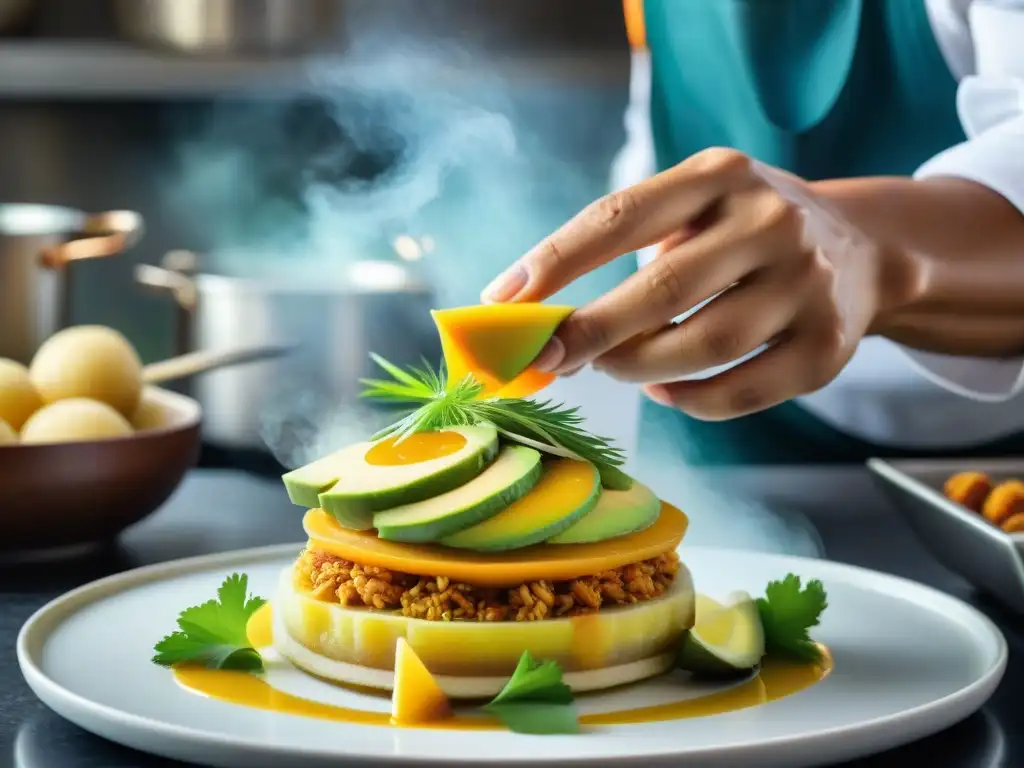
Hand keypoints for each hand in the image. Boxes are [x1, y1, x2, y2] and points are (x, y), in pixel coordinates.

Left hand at [482, 148, 891, 419]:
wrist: (861, 249)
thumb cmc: (742, 232)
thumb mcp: (694, 207)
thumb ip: (626, 248)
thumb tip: (540, 320)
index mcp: (719, 174)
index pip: (621, 214)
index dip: (556, 260)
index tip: (502, 300)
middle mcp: (770, 220)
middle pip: (663, 289)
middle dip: (590, 331)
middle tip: (546, 357)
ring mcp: (807, 284)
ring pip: (704, 345)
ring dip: (638, 367)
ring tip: (611, 366)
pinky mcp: (827, 346)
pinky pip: (742, 391)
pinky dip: (689, 401)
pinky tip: (662, 390)